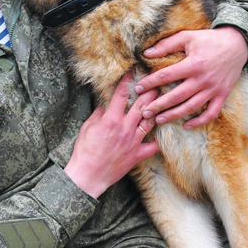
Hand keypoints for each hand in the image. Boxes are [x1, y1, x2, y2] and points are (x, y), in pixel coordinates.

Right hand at [64, 73, 159, 197]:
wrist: (88, 175)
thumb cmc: (84, 151)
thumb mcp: (88, 127)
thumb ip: (99, 113)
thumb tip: (104, 100)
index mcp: (111, 120)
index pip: (120, 95)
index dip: (126, 81)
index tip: (131, 72)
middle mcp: (125, 128)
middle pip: (141, 105)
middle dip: (150, 92)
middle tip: (157, 82)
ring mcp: (133, 142)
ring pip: (149, 122)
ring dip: (155, 110)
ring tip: (162, 101)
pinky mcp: (137, 155)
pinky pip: (153, 146)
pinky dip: (158, 139)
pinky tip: (162, 133)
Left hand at [134, 27, 247, 129]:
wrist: (238, 44)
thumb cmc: (209, 39)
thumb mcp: (187, 36)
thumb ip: (166, 44)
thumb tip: (146, 53)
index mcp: (193, 64)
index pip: (166, 76)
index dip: (150, 83)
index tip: (137, 88)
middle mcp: (203, 79)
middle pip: (177, 96)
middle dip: (158, 105)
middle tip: (144, 112)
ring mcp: (214, 89)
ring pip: (191, 107)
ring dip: (174, 115)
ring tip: (158, 120)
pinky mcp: (223, 95)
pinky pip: (211, 113)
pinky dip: (199, 121)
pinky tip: (186, 125)